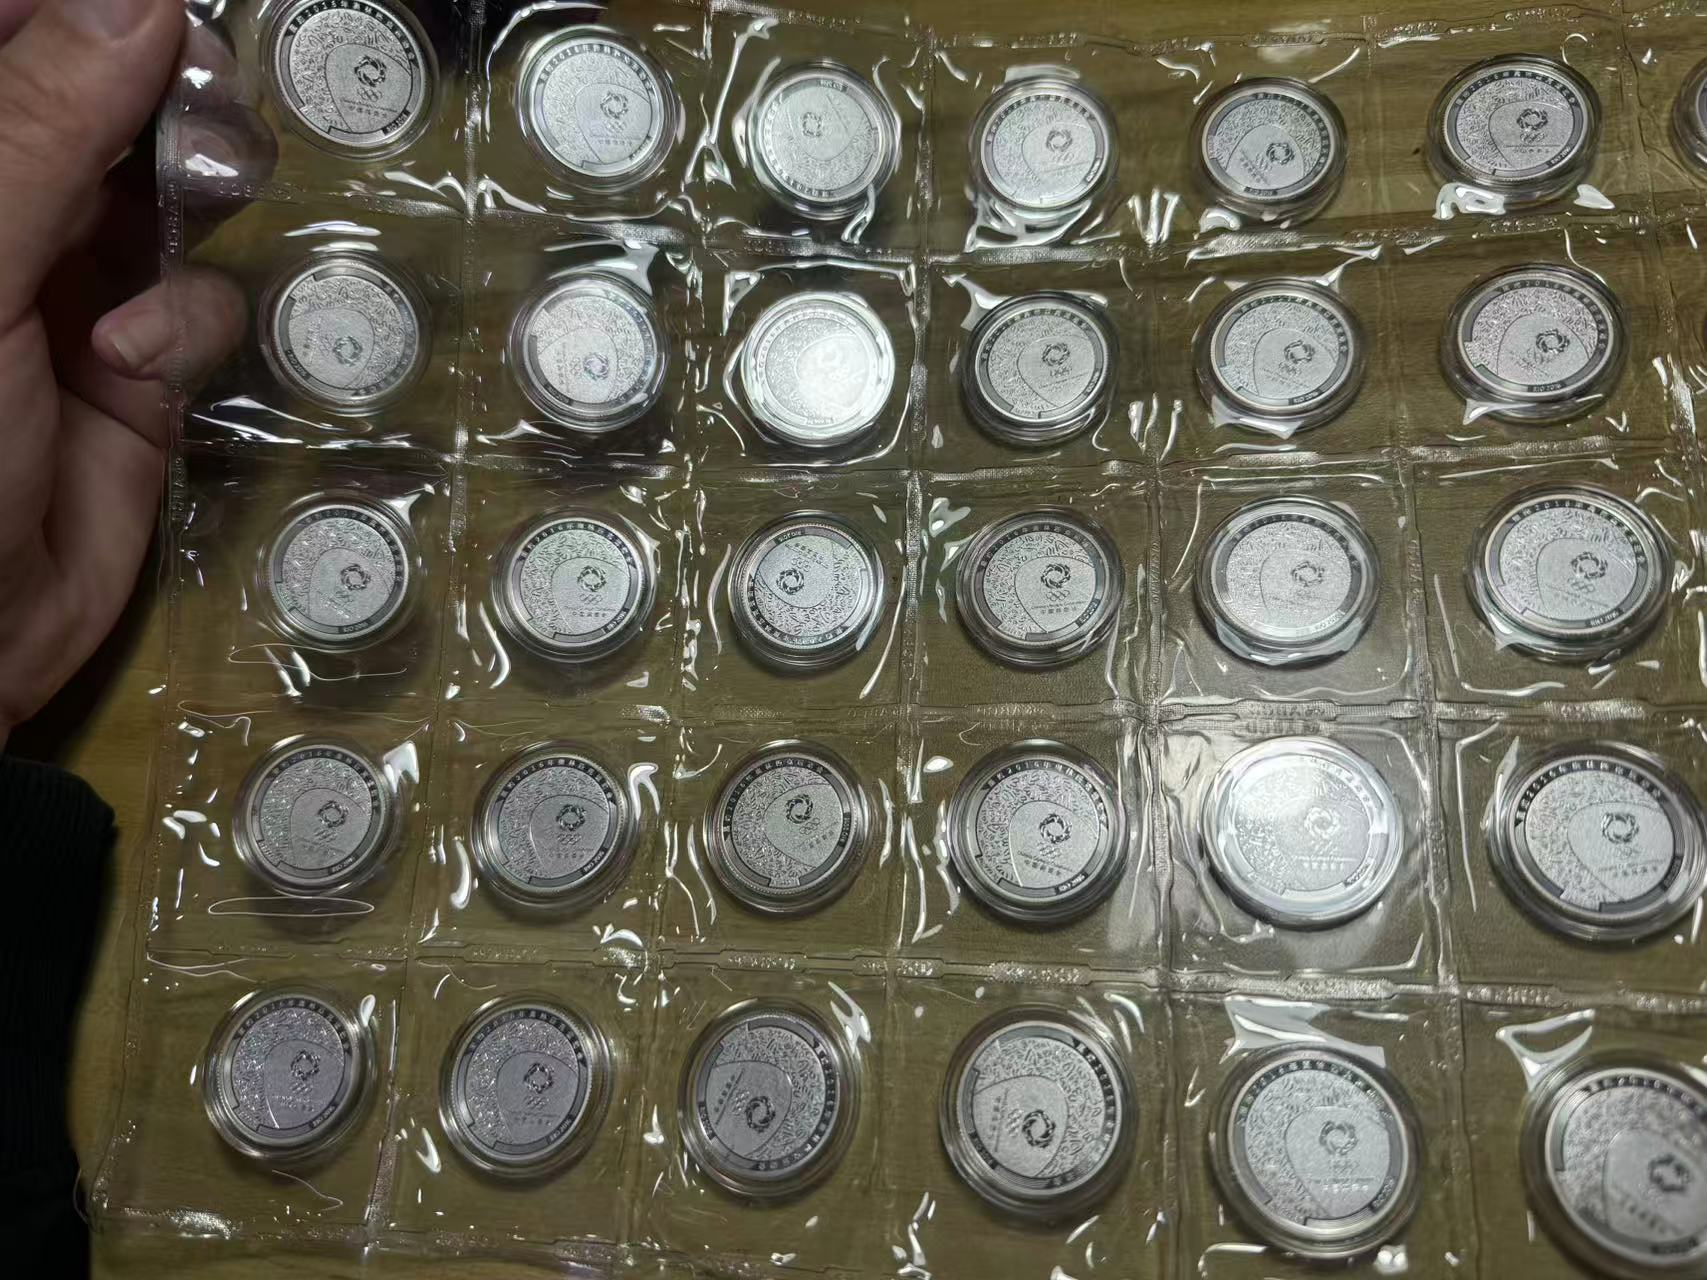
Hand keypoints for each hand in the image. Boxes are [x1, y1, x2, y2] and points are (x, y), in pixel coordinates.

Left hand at [0, 0, 246, 747]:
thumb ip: (37, 131)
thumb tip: (143, 4)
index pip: (4, 36)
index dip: (69, 15)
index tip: (150, 21)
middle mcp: (1, 215)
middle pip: (98, 97)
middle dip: (156, 99)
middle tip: (194, 114)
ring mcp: (68, 286)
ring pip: (166, 187)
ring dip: (187, 200)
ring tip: (188, 215)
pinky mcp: (142, 368)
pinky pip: (201, 302)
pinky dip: (192, 321)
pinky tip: (142, 362)